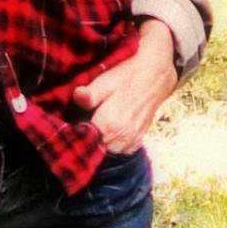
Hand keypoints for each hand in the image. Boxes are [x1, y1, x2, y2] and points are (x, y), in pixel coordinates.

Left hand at [70, 21, 178, 153]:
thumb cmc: (126, 75)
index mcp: (110, 124)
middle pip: (96, 150)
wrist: (155, 74)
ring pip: (109, 152)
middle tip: (83, 126)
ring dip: (101, 144)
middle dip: (88, 141)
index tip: (71, 127)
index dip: (76, 135)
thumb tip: (76, 96)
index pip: (85, 142)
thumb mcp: (105, 81)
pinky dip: (113, 145)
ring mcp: (132, 140)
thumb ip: (90, 94)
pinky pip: (121, 151)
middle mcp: (122, 136)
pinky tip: (109, 132)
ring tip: (96, 129)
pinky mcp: (138, 139)